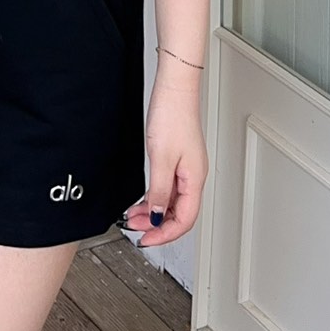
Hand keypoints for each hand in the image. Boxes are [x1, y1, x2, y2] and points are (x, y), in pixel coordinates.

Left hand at [122, 60, 207, 246]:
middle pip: (179, 214)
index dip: (165, 234)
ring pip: (172, 202)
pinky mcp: (178, 160)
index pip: (185, 220)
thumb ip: (159, 191)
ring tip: (134, 217)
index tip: (147, 240)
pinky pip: (168, 188)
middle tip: (135, 230)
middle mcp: (193, 177)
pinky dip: (155, 198)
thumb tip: (157, 215)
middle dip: (157, 225)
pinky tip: (142, 201)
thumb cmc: (173, 116)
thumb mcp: (161, 159)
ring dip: (154, 212)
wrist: (174, 90)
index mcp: (195, 179)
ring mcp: (186, 169)